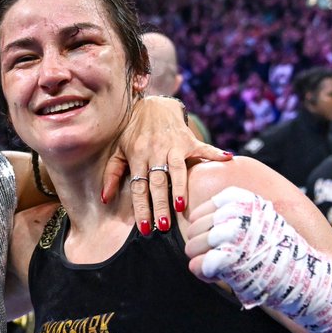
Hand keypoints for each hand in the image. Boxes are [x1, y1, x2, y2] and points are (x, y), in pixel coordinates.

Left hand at [103, 96, 231, 233]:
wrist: (151, 105)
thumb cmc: (133, 132)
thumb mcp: (118, 151)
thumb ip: (112, 174)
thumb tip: (105, 198)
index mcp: (138, 156)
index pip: (139, 186)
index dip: (142, 207)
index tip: (145, 227)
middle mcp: (155, 151)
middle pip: (158, 182)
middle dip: (160, 204)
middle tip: (163, 226)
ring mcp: (173, 146)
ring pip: (177, 169)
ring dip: (180, 187)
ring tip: (182, 206)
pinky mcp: (188, 140)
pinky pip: (203, 148)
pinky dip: (215, 153)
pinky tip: (227, 160)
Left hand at [184, 187, 331, 332]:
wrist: (306, 276)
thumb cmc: (282, 252)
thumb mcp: (264, 219)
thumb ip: (239, 213)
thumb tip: (201, 215)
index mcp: (243, 201)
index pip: (201, 211)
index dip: (203, 227)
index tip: (215, 239)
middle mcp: (235, 215)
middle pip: (194, 228)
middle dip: (199, 245)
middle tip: (214, 257)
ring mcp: (229, 237)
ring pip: (192, 246)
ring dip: (200, 260)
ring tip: (217, 268)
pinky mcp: (225, 260)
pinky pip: (197, 265)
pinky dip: (203, 274)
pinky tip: (216, 277)